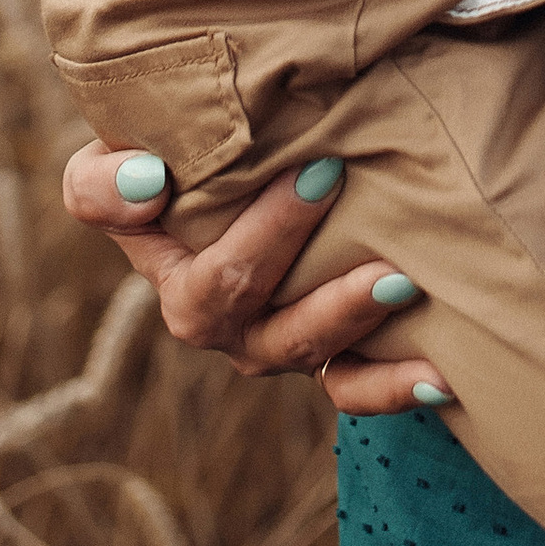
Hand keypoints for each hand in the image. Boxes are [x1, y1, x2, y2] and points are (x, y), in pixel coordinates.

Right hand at [60, 141, 452, 416]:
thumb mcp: (117, 159)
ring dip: (346, 315)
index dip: (216, 224)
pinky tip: (441, 378)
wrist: (245, 175)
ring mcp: (273, 341)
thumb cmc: (178, 157)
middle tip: (330, 174)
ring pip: (300, 346)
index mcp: (169, 275)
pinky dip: (392, 388)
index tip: (293, 169)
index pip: (176, 264)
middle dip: (281, 242)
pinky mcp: (324, 354)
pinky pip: (350, 387)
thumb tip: (145, 181)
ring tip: (398, 276)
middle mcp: (218, 320)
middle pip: (236, 303)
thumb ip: (103, 181)